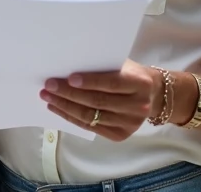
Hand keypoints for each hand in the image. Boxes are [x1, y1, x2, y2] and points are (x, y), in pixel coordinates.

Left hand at [41, 60, 161, 141]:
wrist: (152, 95)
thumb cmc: (131, 74)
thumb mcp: (123, 65)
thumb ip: (102, 67)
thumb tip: (68, 67)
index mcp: (139, 84)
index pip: (111, 83)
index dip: (89, 81)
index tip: (69, 78)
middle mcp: (137, 106)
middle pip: (97, 101)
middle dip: (69, 94)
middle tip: (49, 86)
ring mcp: (129, 123)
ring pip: (91, 116)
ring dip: (65, 107)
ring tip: (48, 97)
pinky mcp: (120, 135)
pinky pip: (90, 127)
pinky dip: (71, 117)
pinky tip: (58, 108)